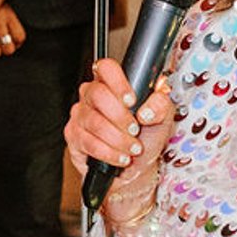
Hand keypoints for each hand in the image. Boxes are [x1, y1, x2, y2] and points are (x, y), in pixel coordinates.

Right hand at [65, 57, 173, 225]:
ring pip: (95, 122)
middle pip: (98, 94)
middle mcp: (92, 96)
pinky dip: (109, 153)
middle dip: (121, 117)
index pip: (105, 67)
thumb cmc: (146, 138)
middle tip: (135, 130)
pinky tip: (120, 157)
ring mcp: (80, 115)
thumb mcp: (162, 118)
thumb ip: (161, 103)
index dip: (118, 82)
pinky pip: (89, 142)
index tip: (131, 100)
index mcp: (112, 84)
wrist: (136, 168)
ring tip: (132, 148)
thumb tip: (148, 107)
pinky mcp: (74, 136)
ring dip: (118, 139)